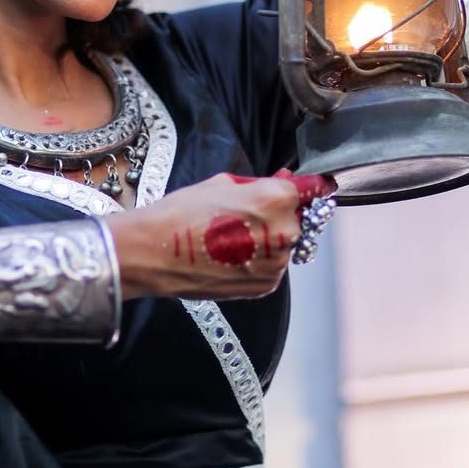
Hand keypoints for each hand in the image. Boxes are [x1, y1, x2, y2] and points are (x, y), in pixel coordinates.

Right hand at [109, 171, 335, 301]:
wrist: (156, 253)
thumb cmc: (183, 213)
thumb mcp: (223, 183)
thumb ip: (261, 184)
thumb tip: (285, 182)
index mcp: (277, 200)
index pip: (312, 188)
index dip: (307, 185)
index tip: (312, 186)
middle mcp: (285, 232)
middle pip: (296, 217)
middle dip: (278, 213)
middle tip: (243, 214)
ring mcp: (277, 263)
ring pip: (284, 243)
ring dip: (268, 239)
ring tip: (230, 238)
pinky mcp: (266, 285)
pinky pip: (271, 266)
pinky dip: (258, 260)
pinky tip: (230, 255)